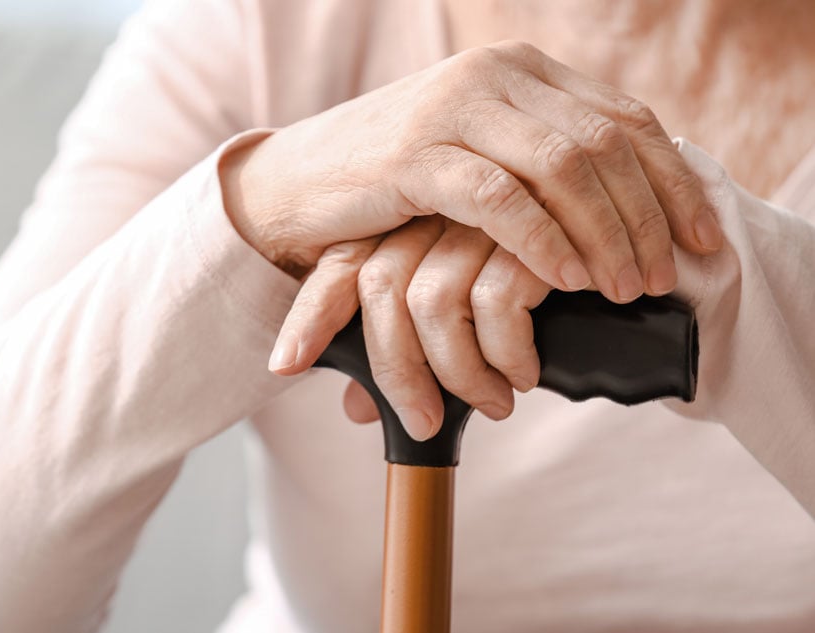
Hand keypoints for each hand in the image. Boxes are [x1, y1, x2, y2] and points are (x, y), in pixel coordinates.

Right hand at [221, 40, 721, 290]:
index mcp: (522, 71)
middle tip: (664, 277)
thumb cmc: (401, 182)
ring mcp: (453, 108)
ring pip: (562, 168)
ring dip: (604, 235)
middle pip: (603, 144)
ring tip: (624, 289)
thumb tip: (629, 207)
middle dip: (647, 217)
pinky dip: (544, 243)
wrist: (302, 182)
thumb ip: (546, 161)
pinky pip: (501, 199)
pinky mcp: (415, 154)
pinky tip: (565, 280)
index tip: (701, 238)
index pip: (625, 119)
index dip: (673, 180)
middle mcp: (495, 75)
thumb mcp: (485, 158)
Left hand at [272, 217, 552, 440]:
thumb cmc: (552, 301)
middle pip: (380, 288)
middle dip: (396, 374)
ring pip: (428, 303)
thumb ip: (413, 351)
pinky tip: (528, 373)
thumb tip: (353, 410)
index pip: (346, 261)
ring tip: (497, 402)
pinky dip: (504, 355)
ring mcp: (486, 215)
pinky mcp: (536, 227)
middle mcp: (441, 211)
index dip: (313, 313)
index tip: (286, 364)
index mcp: (415, 220)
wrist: (652, 263)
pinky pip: (491, 303)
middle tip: (425, 427)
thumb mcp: (474, 321)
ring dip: (458, 376)